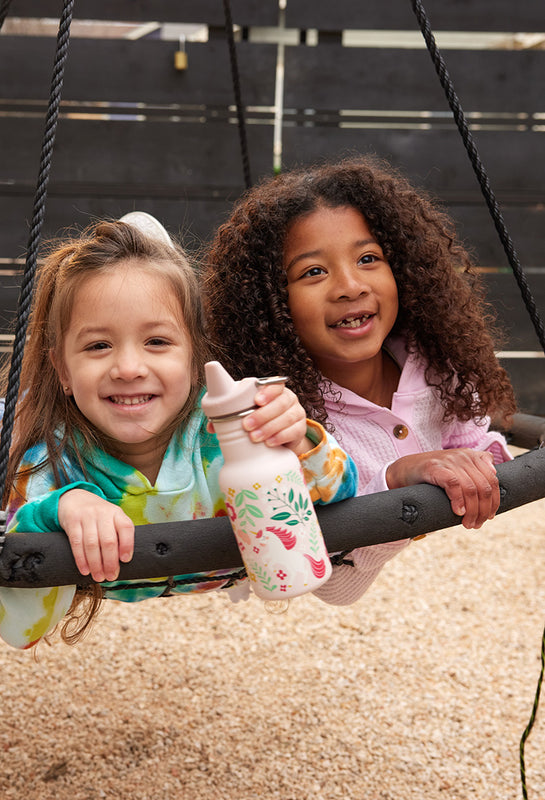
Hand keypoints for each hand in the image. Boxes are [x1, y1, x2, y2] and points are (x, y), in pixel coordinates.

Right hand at [58, 489, 134, 581]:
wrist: (75, 498)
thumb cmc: (98, 515)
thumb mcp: (112, 518)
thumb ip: (119, 534)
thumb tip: (122, 562)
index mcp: (117, 513)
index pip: (126, 527)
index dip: (127, 545)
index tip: (125, 560)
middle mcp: (103, 513)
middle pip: (108, 540)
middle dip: (110, 562)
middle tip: (111, 576)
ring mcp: (87, 516)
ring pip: (92, 544)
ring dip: (96, 564)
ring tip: (99, 577)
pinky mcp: (72, 521)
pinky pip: (76, 543)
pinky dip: (81, 559)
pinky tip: (85, 570)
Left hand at [207, 382, 308, 453]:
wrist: (280, 439)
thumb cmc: (259, 421)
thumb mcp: (245, 415)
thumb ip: (229, 417)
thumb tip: (212, 426)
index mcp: (274, 391)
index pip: (275, 385)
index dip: (267, 391)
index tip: (256, 401)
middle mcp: (288, 399)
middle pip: (282, 402)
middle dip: (263, 414)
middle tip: (247, 426)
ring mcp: (297, 413)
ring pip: (288, 417)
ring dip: (270, 427)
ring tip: (255, 438)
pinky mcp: (301, 429)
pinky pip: (295, 431)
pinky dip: (281, 437)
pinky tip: (270, 443)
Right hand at [385, 449, 499, 528]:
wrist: (404, 469)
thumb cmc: (432, 474)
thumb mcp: (456, 469)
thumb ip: (475, 469)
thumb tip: (495, 472)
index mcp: (471, 456)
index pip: (493, 480)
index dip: (494, 501)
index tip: (490, 516)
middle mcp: (463, 456)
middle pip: (484, 487)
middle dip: (484, 510)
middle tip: (477, 524)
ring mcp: (449, 461)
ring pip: (471, 489)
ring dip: (473, 511)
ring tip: (468, 523)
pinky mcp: (435, 467)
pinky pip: (454, 485)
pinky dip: (459, 501)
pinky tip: (458, 512)